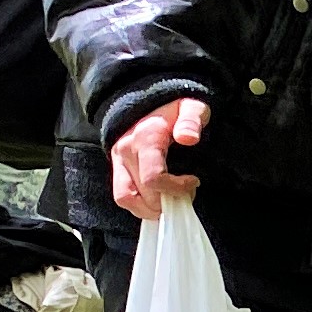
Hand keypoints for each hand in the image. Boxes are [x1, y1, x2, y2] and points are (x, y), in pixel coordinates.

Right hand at [111, 98, 209, 218]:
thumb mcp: (191, 107)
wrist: (150, 102)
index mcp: (145, 138)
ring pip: (126, 199)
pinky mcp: (116, 169)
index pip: (154, 178)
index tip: (194, 182)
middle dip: (168, 201)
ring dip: (151, 209)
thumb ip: (191, 119)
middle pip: (143, 195)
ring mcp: (118, 161)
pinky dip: (140, 206)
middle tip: (186, 192)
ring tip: (171, 201)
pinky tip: (159, 200)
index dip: (177, 189)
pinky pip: (122, 197)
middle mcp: (127, 151)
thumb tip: (188, 138)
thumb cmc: (175, 108)